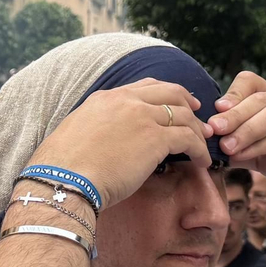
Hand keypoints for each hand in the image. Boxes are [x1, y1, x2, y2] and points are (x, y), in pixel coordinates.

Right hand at [22, 79, 207, 210]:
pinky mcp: (155, 139)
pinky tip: (203, 162)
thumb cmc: (63, 169)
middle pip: (170, 92)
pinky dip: (200, 150)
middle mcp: (125, 101)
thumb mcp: (76, 135)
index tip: (177, 104)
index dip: (165, 94)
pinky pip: (188, 139)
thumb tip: (102, 142)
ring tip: (203, 146)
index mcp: (105, 99)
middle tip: (198, 118)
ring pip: (183, 115)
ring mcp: (142, 117)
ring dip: (197, 130)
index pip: (144, 87)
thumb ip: (96, 129)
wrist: (63, 179)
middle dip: (188, 103)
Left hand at [207, 73, 265, 206]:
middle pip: (260, 97)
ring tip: (226, 145)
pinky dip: (261, 144)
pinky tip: (245, 156)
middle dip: (233, 114)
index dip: (231, 94)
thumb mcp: (263, 153)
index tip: (212, 113)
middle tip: (212, 129)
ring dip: (246, 128)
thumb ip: (239, 147)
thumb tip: (209, 147)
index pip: (251, 82)